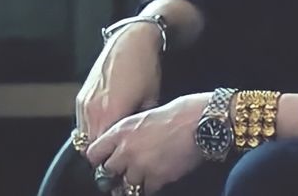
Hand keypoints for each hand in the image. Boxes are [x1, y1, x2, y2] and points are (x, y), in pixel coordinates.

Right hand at [76, 22, 163, 145]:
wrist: (132, 41)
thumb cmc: (145, 68)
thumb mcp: (150, 99)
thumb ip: (136, 123)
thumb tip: (132, 136)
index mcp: (109, 114)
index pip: (102, 149)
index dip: (111, 152)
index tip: (120, 150)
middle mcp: (92, 110)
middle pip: (89, 144)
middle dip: (101, 146)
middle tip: (116, 142)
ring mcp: (84, 102)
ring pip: (83, 132)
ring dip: (94, 135)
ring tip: (112, 128)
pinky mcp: (81, 94)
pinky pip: (81, 118)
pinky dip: (91, 122)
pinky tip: (107, 115)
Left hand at [86, 93, 209, 194]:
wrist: (205, 120)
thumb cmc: (183, 110)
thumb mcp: (150, 112)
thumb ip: (133, 130)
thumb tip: (125, 141)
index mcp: (123, 130)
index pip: (93, 154)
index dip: (99, 158)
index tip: (106, 160)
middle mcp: (127, 150)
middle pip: (107, 173)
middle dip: (118, 172)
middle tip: (129, 168)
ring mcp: (141, 167)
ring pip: (127, 185)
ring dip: (136, 180)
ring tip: (150, 169)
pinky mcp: (157, 179)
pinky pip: (147, 189)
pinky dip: (153, 184)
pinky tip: (163, 171)